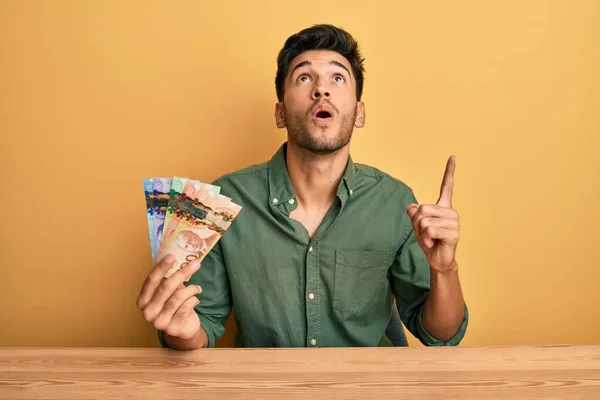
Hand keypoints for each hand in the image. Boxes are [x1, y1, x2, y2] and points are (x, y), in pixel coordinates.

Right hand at [137, 254, 202, 339]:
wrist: (183, 329)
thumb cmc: (174, 306)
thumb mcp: (168, 293)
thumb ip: (168, 279)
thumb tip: (177, 258)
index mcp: (143, 301)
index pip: (151, 281)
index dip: (161, 268)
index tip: (172, 256)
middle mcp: (148, 312)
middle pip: (166, 287)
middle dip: (182, 273)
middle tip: (195, 264)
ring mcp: (159, 322)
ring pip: (179, 296)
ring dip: (192, 289)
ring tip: (198, 288)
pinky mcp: (173, 328)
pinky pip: (186, 307)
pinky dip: (194, 299)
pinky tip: (196, 299)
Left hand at [406, 156, 459, 272]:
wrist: (437, 259)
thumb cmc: (429, 240)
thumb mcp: (416, 225)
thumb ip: (413, 214)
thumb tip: (411, 207)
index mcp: (443, 206)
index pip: (446, 186)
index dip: (449, 171)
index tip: (453, 156)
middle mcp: (451, 211)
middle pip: (422, 209)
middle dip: (417, 223)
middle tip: (426, 233)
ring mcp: (454, 222)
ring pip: (424, 221)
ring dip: (421, 233)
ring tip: (431, 239)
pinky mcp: (454, 233)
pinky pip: (429, 230)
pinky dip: (426, 239)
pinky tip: (434, 243)